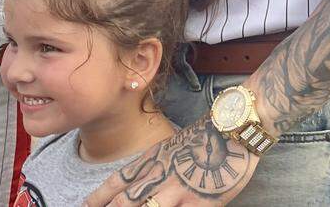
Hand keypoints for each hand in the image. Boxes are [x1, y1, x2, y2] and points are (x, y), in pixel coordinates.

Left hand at [84, 115, 257, 206]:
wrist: (231, 129)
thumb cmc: (202, 139)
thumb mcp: (170, 148)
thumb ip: (153, 167)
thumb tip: (136, 186)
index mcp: (150, 161)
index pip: (117, 182)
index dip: (98, 197)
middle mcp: (159, 176)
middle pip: (126, 202)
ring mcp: (178, 191)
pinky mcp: (199, 203)